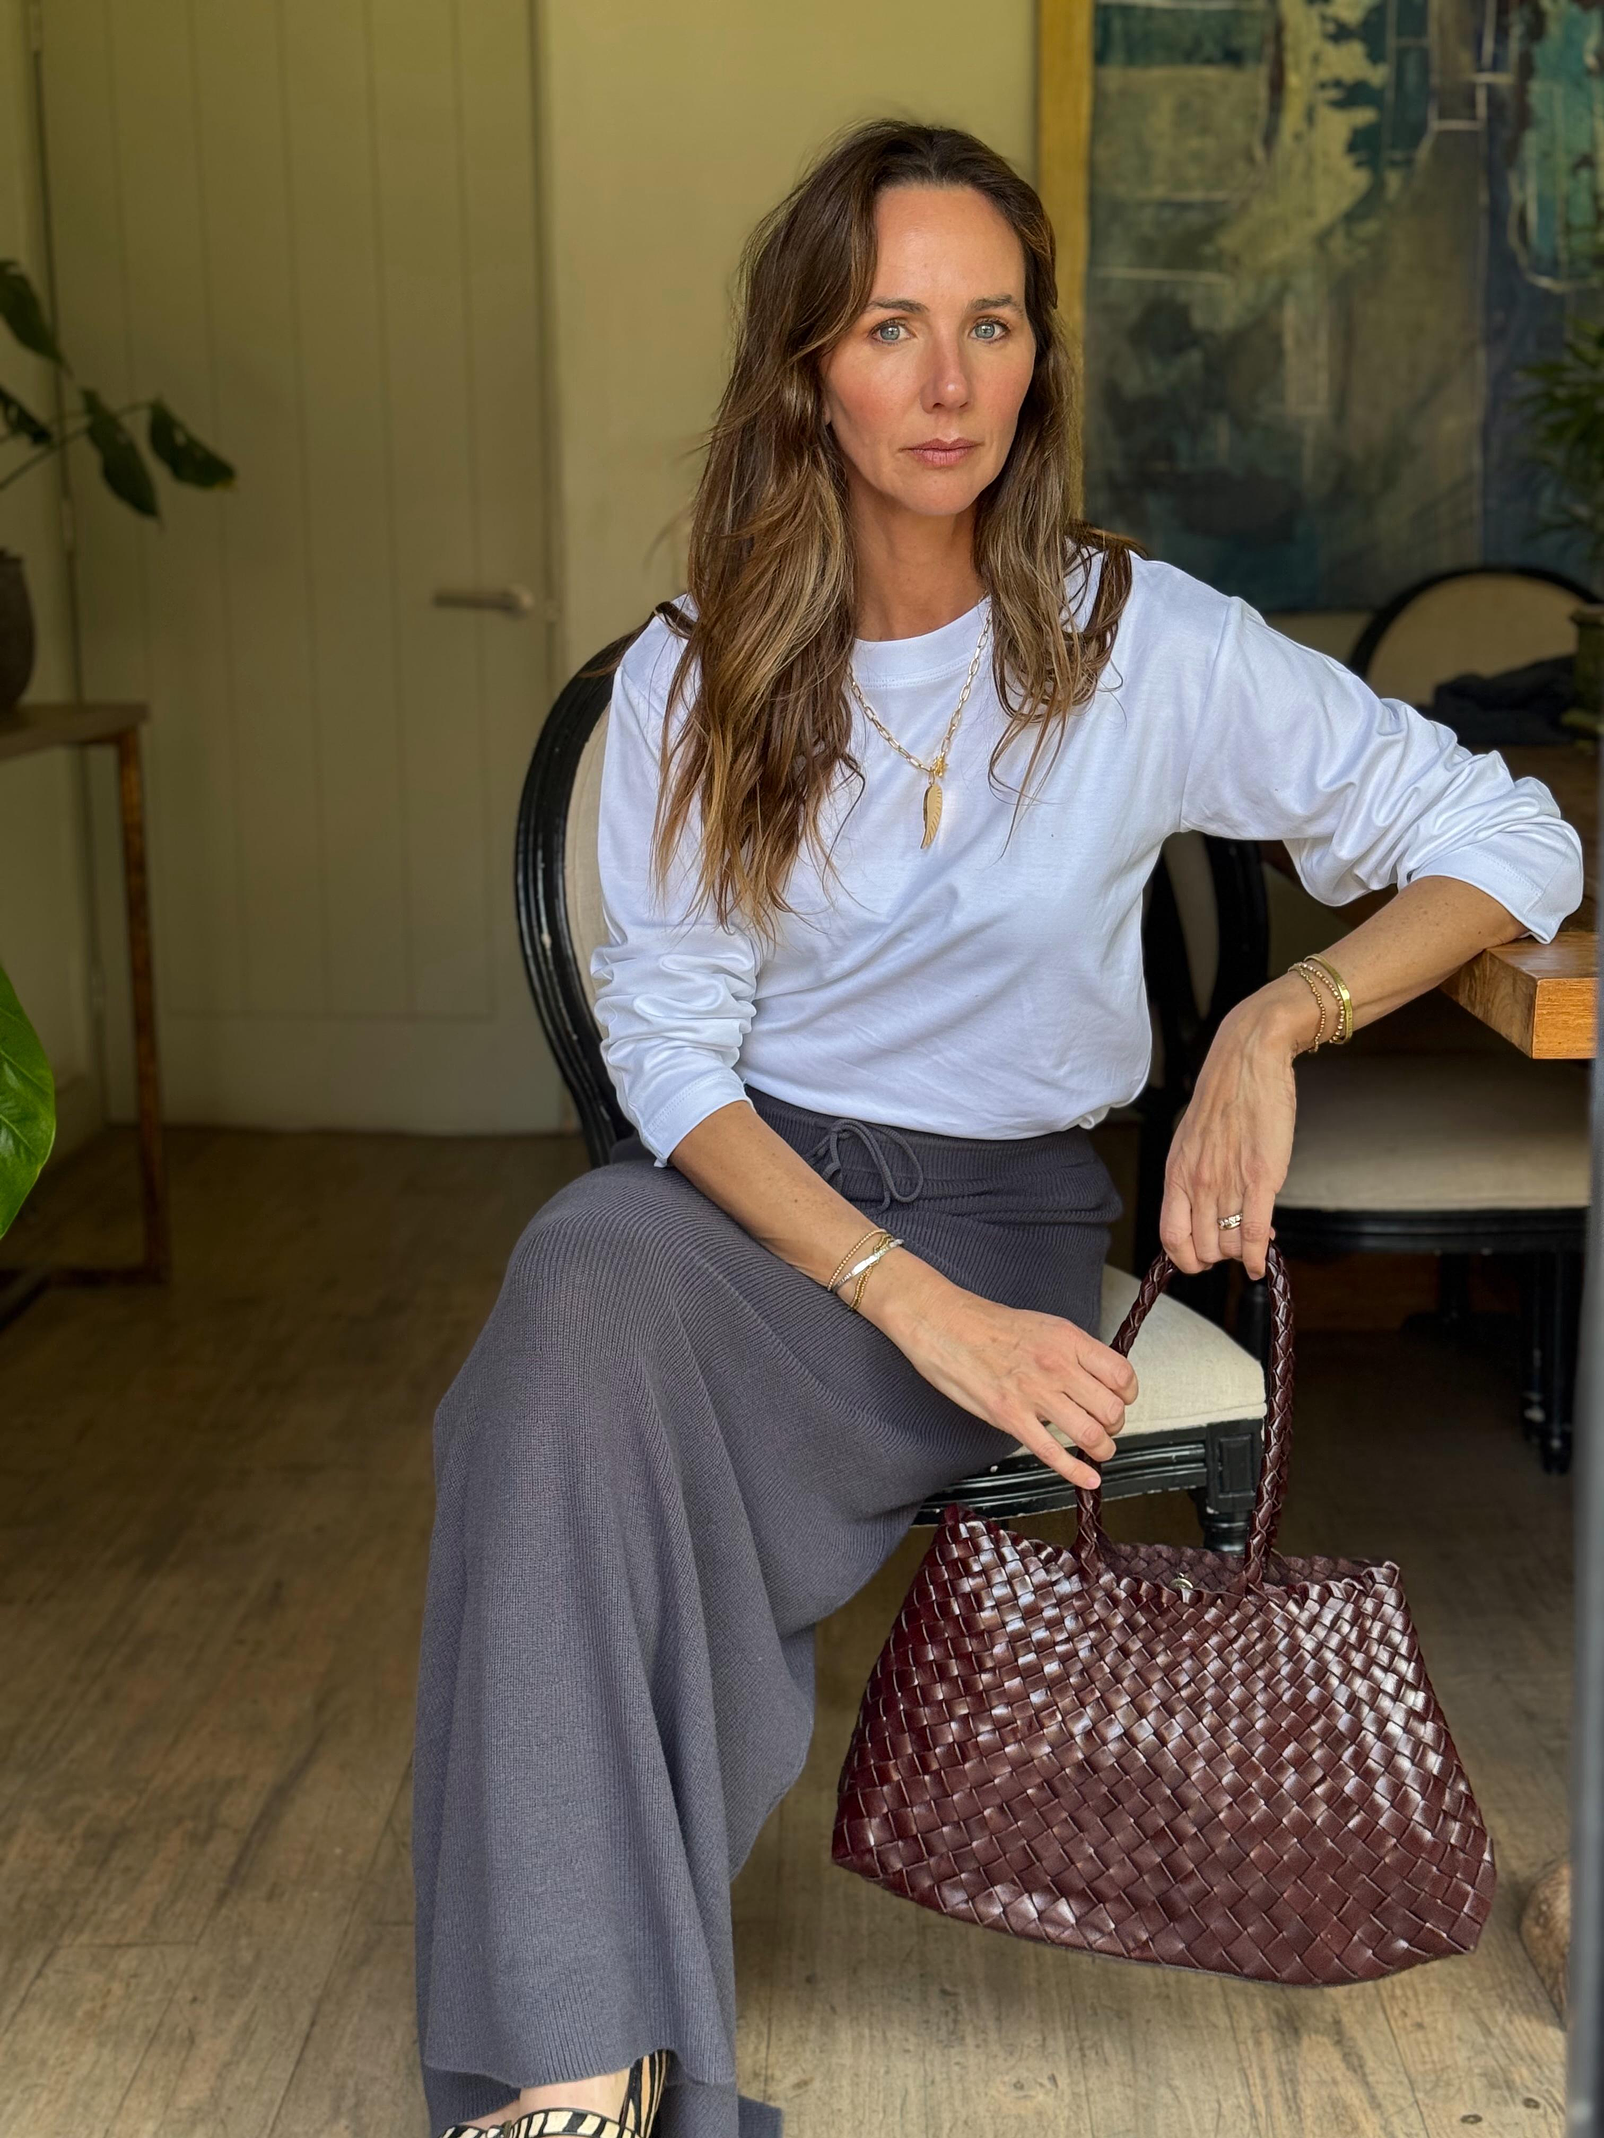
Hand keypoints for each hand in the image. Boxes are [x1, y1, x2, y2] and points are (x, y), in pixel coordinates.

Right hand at [864, 1260, 1138, 1491]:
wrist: (943, 1323)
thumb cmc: (987, 1324)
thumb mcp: (1042, 1325)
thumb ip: (1072, 1351)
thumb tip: (1095, 1378)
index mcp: (1067, 1340)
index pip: (1122, 1375)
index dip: (1127, 1395)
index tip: (1121, 1401)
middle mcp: (1057, 1366)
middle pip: (1112, 1409)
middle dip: (1115, 1425)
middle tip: (1106, 1427)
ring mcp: (1034, 1393)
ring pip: (1090, 1434)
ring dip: (1102, 1449)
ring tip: (1098, 1451)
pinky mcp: (1009, 1416)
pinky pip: (1052, 1453)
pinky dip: (1076, 1472)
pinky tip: (1087, 1479)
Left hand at [1160, 975, 1313, 1280]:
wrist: (1247, 1059)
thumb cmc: (1224, 1098)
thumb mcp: (1192, 1141)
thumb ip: (1194, 1177)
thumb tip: (1205, 1211)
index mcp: (1177, 1174)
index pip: (1170, 1237)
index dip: (1185, 1259)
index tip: (1200, 1260)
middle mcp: (1198, 1183)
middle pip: (1202, 1248)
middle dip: (1218, 1257)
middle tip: (1232, 1247)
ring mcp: (1228, 1182)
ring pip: (1229, 1244)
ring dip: (1241, 1253)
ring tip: (1252, 1243)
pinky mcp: (1261, 1176)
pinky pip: (1253, 1232)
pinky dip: (1257, 1256)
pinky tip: (1261, 1263)